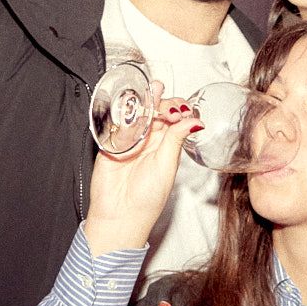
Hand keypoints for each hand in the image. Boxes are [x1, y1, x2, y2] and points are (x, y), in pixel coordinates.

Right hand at [83, 92, 197, 255]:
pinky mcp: (110, 141)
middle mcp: (149, 140)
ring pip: (136, 112)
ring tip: (152, 91)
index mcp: (167, 145)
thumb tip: (196, 121)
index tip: (181, 110)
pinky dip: (122, 111)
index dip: (178, 109)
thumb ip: (176, 139)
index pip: (174, 118)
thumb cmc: (147, 198)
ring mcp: (129, 139)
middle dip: (162, 101)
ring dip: (143, 100)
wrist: (120, 214)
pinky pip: (116, 121)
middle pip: (156, 110)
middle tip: (165, 105)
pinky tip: (130, 106)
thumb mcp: (167, 165)